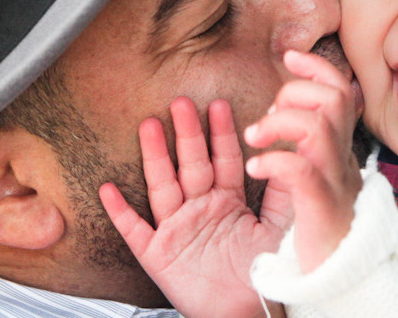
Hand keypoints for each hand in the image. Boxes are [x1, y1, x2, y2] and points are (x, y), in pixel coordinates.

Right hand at [100, 97, 291, 317]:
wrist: (249, 313)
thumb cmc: (264, 275)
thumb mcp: (278, 228)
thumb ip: (282, 193)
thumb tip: (289, 154)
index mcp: (228, 203)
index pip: (224, 161)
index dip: (222, 134)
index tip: (219, 104)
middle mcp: (200, 210)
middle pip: (191, 165)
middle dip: (187, 134)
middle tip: (181, 102)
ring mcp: (177, 230)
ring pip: (163, 186)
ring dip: (155, 157)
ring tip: (149, 126)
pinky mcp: (159, 255)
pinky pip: (135, 230)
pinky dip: (121, 212)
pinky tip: (108, 189)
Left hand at [244, 50, 362, 272]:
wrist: (344, 276)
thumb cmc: (324, 226)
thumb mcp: (323, 175)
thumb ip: (311, 142)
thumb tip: (288, 108)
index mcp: (339, 148)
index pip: (338, 90)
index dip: (315, 67)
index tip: (289, 57)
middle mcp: (341, 159)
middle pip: (332, 99)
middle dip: (294, 93)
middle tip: (267, 118)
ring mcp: (333, 182)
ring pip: (317, 127)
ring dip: (281, 123)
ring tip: (254, 138)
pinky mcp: (319, 208)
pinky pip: (301, 171)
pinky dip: (275, 160)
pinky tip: (256, 168)